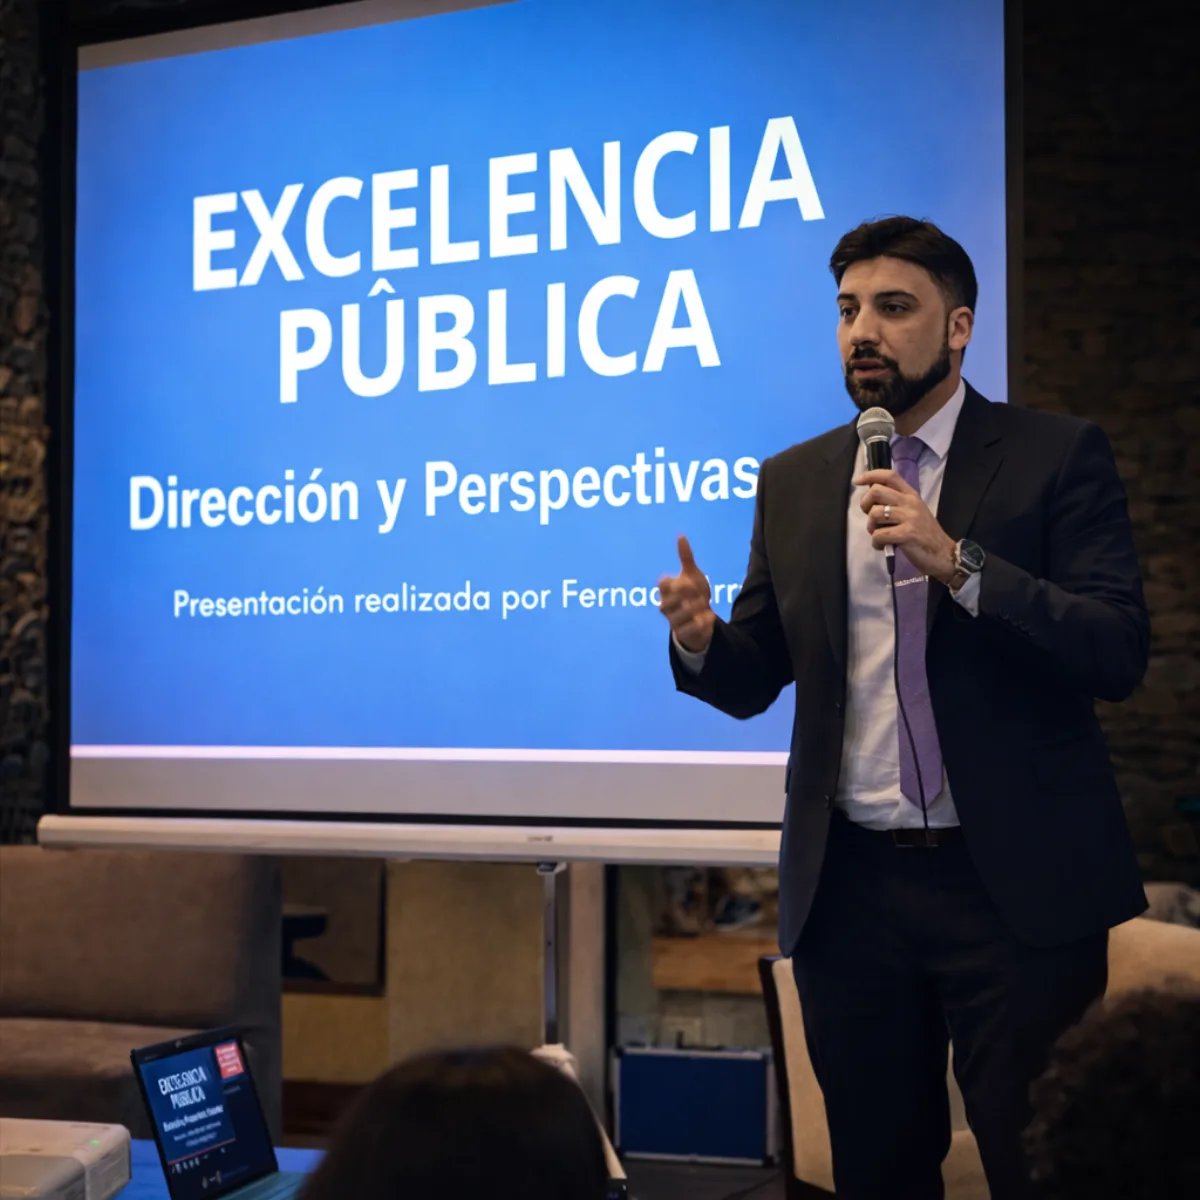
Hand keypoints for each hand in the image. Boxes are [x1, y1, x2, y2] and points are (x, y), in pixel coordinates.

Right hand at [658, 535, 715, 652]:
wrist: (700, 618)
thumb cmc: (693, 593)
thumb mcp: (692, 574)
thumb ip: (686, 557)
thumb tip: (681, 535)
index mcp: (666, 590)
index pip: (663, 584)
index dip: (678, 584)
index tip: (692, 583)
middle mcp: (665, 605)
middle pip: (668, 602)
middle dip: (688, 598)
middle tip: (701, 596)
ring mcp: (672, 620)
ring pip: (680, 615)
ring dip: (696, 610)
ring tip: (705, 606)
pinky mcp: (682, 633)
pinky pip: (690, 628)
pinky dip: (702, 622)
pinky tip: (709, 617)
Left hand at [856, 468, 956, 584]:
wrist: (945, 555)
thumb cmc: (925, 535)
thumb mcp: (913, 512)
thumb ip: (896, 503)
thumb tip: (871, 499)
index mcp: (911, 495)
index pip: (890, 476)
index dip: (871, 475)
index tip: (858, 481)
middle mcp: (910, 502)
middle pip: (876, 491)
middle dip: (865, 504)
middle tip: (871, 518)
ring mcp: (910, 517)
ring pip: (875, 513)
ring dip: (871, 527)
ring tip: (879, 535)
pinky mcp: (907, 534)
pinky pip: (879, 534)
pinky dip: (876, 543)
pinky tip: (883, 546)